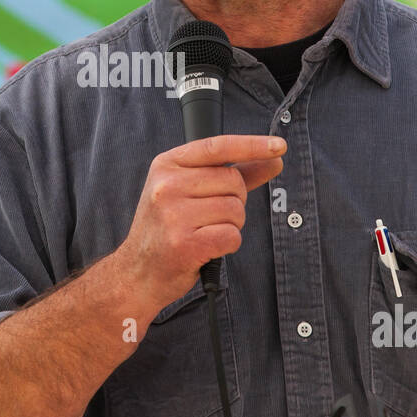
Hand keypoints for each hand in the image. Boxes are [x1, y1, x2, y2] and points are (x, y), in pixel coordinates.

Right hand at [118, 134, 285, 313]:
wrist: (138, 271)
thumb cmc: (167, 228)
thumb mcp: (188, 191)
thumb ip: (232, 173)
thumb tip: (273, 159)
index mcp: (166, 165)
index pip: (217, 147)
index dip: (252, 145)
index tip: (279, 146)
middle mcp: (166, 185)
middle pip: (233, 182)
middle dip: (235, 201)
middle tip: (210, 216)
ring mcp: (173, 214)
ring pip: (235, 210)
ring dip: (231, 225)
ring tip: (204, 232)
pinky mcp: (184, 244)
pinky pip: (232, 236)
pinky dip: (227, 244)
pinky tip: (206, 247)